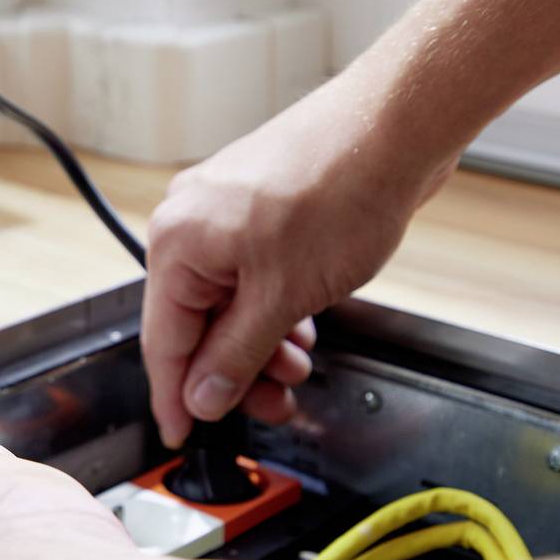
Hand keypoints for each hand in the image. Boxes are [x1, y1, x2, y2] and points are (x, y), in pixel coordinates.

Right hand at [143, 74, 457, 446]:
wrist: (395, 124)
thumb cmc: (339, 188)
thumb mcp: (283, 297)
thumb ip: (236, 356)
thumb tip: (203, 397)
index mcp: (176, 243)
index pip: (163, 342)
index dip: (175, 397)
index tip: (181, 435)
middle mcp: (188, 222)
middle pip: (196, 323)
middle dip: (236, 370)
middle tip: (273, 405)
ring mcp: (220, 210)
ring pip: (226, 302)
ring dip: (259, 342)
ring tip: (298, 364)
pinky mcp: (254, 205)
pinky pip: (247, 275)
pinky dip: (270, 307)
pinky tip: (301, 325)